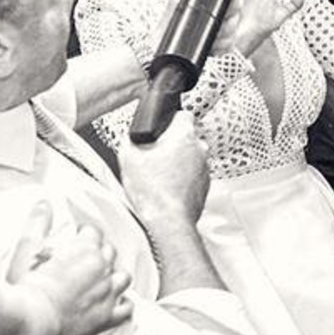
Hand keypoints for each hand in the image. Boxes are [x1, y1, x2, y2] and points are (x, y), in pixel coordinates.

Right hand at [5, 200, 131, 334]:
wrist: (31, 320)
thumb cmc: (26, 285)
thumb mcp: (28, 249)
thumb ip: (37, 223)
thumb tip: (44, 203)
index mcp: (85, 249)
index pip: (93, 233)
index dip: (85, 234)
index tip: (77, 238)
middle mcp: (102, 268)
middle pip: (110, 253)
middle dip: (100, 253)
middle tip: (86, 260)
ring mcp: (107, 294)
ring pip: (123, 278)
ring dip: (115, 276)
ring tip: (102, 280)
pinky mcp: (106, 317)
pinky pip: (126, 309)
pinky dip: (124, 305)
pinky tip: (117, 304)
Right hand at [118, 109, 209, 226]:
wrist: (169, 221)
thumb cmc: (153, 191)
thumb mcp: (129, 157)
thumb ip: (131, 139)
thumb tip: (132, 136)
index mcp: (184, 135)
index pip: (183, 114)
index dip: (168, 121)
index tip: (160, 129)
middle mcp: (200, 148)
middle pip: (185, 137)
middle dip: (171, 143)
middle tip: (154, 156)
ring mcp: (205, 167)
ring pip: (189, 157)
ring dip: (177, 162)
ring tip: (158, 176)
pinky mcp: (204, 185)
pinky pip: (192, 174)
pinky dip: (182, 178)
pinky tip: (166, 187)